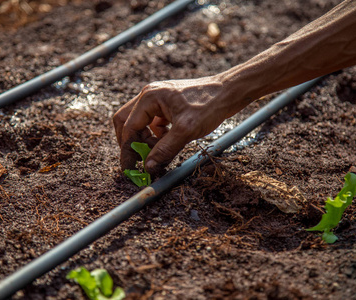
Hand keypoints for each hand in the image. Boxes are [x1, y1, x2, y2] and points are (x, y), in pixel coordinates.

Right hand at [113, 76, 229, 174]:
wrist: (228, 92)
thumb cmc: (209, 105)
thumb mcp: (186, 131)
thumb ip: (165, 150)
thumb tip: (148, 167)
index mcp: (149, 97)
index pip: (128, 127)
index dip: (127, 150)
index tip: (129, 168)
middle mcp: (149, 95)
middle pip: (127, 122)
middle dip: (131, 143)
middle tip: (138, 161)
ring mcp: (158, 99)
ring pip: (140, 123)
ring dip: (145, 140)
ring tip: (158, 152)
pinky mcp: (167, 105)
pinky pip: (153, 122)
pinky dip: (156, 135)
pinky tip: (168, 142)